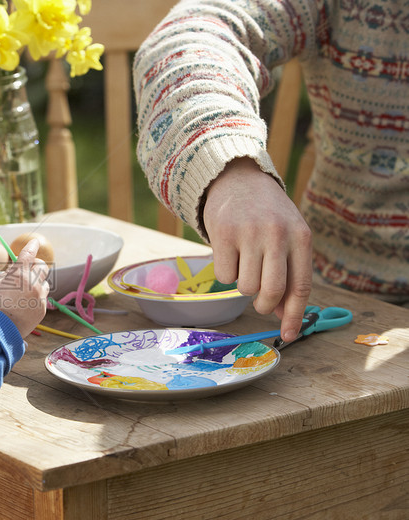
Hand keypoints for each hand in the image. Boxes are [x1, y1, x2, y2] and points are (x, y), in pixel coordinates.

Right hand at [0, 239, 49, 337]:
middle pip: (42, 267)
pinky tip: (25, 307)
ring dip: (37, 285)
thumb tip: (13, 273)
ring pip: (44, 285)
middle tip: (31, 269)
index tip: (34, 242)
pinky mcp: (42, 309)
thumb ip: (8, 277)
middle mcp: (33, 283)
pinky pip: (42, 300)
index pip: (28, 254)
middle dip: (37, 266)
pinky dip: (35, 300)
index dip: (31, 246)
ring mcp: (39, 297)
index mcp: (19, 274)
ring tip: (25, 293)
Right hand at [203, 158, 311, 341]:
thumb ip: (288, 274)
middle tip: (260, 302)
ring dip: (243, 284)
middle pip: (271, 292)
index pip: (301, 286)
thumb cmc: (267, 216)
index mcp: (300, 237)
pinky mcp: (223, 234)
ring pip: (245, 287)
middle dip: (264, 305)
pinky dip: (226, 272)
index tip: (288, 336)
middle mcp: (277, 235)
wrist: (238, 180)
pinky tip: (229, 252)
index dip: (294, 315)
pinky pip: (224, 276)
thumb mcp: (287, 239)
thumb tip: (281, 315)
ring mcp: (249, 234)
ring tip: (244, 263)